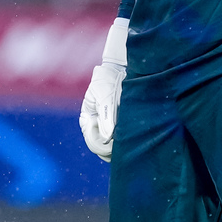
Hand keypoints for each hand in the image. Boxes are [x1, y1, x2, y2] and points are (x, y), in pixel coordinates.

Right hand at [80, 17, 128, 161]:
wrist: (119, 70)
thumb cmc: (108, 80)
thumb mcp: (105, 95)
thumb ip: (106, 115)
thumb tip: (108, 137)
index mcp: (87, 119)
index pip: (93, 142)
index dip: (104, 147)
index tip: (115, 145)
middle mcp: (95, 126)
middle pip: (101, 148)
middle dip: (112, 151)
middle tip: (126, 150)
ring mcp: (105, 127)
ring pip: (110, 147)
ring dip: (119, 149)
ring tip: (131, 147)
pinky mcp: (116, 126)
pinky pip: (119, 140)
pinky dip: (124, 144)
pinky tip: (134, 142)